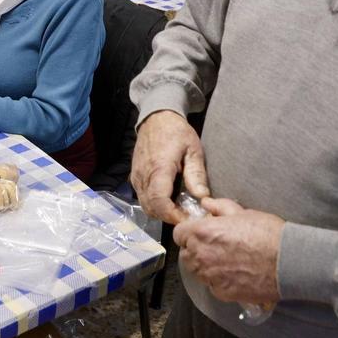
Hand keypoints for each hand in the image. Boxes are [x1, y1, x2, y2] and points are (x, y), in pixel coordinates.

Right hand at [130, 110, 207, 224]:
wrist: (156, 118)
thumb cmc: (177, 132)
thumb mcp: (193, 149)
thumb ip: (196, 174)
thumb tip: (203, 197)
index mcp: (159, 168)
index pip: (159, 201)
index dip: (172, 215)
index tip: (188, 219)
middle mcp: (143, 175)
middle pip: (151, 208)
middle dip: (169, 217)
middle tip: (187, 216)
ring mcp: (137, 176)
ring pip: (145, 205)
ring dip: (161, 212)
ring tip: (180, 209)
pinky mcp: (135, 177)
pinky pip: (142, 197)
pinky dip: (155, 204)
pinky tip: (170, 199)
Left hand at [174, 197, 283, 304]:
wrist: (289, 262)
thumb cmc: (267, 234)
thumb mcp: (243, 212)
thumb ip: (220, 207)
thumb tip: (207, 204)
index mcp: (202, 233)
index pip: (178, 234)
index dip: (189, 232)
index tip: (199, 232)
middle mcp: (201, 256)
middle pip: (186, 254)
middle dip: (196, 249)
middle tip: (215, 246)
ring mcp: (210, 276)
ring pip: (197, 271)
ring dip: (205, 266)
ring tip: (226, 260)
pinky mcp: (222, 292)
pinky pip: (212, 285)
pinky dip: (219, 281)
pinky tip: (235, 274)